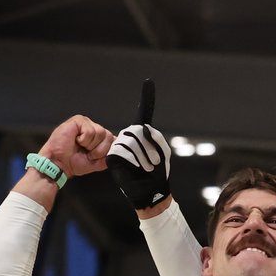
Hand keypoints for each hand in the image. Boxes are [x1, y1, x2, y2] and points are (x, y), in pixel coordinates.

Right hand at [36, 115, 112, 178]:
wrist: (60, 163)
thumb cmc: (76, 162)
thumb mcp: (99, 163)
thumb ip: (109, 155)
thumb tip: (119, 149)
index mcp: (99, 138)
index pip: (114, 141)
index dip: (106, 151)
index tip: (95, 157)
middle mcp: (95, 128)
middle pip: (109, 137)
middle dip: (99, 150)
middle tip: (87, 152)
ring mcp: (87, 123)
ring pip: (101, 133)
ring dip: (90, 145)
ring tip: (80, 146)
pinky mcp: (79, 120)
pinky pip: (90, 131)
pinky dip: (84, 140)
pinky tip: (76, 140)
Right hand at [107, 79, 172, 210]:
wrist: (149, 193)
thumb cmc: (157, 176)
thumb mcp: (162, 156)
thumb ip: (155, 139)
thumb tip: (142, 127)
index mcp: (144, 135)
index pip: (144, 113)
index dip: (147, 98)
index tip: (149, 82)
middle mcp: (131, 137)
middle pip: (138, 131)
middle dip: (150, 148)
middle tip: (154, 163)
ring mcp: (120, 145)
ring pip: (130, 141)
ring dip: (143, 156)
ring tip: (147, 168)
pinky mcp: (113, 156)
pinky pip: (122, 151)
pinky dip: (133, 160)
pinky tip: (137, 168)